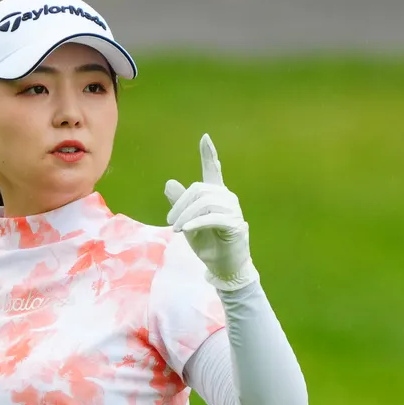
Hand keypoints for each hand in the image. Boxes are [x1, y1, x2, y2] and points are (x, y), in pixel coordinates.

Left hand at [165, 133, 258, 290]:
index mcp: (216, 195)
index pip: (213, 170)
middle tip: (171, 222)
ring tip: (177, 229)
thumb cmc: (208, 244)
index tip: (205, 137)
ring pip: (204, 203)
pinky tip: (186, 230)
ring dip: (186, 216)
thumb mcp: (188, 222)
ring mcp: (233, 210)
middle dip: (180, 205)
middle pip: (199, 190)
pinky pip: (212, 217)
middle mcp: (226, 198)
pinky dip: (196, 223)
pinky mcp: (234, 224)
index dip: (209, 154)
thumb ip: (180, 204)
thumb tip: (169, 183)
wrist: (224, 266)